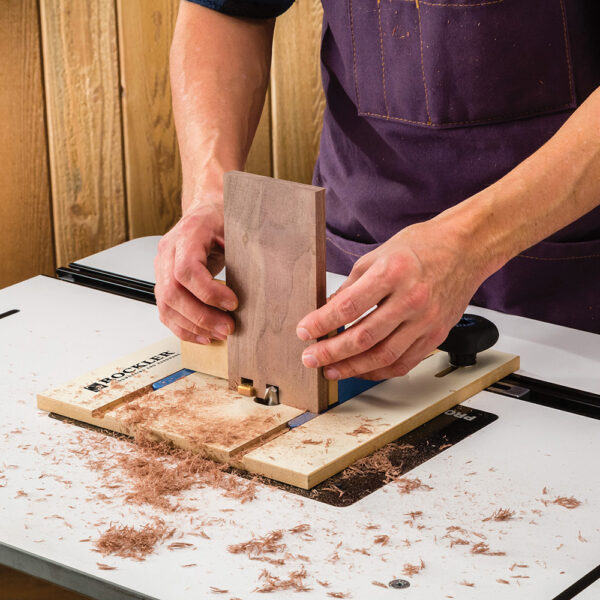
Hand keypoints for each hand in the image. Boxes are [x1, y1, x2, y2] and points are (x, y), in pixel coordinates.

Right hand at [154, 202, 237, 343]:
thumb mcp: (238, 227)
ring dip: (194, 326)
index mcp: (188, 233)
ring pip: (167, 306)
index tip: (233, 303)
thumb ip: (247, 250)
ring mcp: (161, 268)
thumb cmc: (223, 218)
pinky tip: (203, 335)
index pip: (186, 269)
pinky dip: (184, 328)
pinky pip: (166, 311)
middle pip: (173, 292)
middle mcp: (168, 251)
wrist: (207, 210)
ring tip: (219, 334)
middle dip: (202, 316)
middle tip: (228, 327)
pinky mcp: (163, 283)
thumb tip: (270, 275)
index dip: (208, 292)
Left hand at [296, 221, 484, 379]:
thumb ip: (352, 286)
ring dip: (352, 368)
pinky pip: (404, 362)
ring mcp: (426, 321)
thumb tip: (328, 311)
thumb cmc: (423, 247)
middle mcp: (411, 299)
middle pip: (363, 337)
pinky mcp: (436, 335)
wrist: (465, 249)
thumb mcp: (378, 255)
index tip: (305, 331)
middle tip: (311, 358)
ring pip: (383, 356)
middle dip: (331, 352)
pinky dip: (380, 371)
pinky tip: (362, 370)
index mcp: (393, 273)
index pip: (348, 306)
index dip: (322, 323)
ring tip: (331, 370)